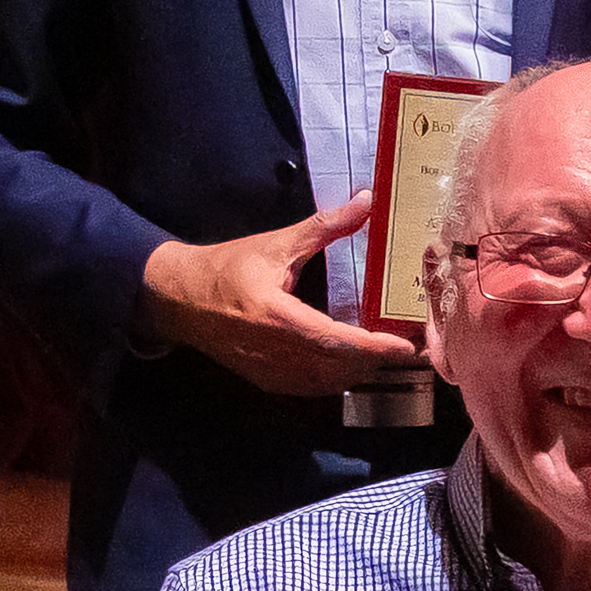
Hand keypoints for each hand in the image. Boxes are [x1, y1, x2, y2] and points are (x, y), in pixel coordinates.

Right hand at [139, 192, 428, 397]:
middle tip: (412, 345)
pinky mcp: (266, 381)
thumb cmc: (227, 268)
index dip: (374, 347)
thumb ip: (324, 227)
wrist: (178, 299)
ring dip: (361, 371)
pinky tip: (355, 363)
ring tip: (390, 353)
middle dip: (377, 359)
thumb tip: (366, 201)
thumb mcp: (275, 243)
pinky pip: (312, 388)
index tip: (407, 345)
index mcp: (275, 317)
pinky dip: (338, 378)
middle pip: (338, 367)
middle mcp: (273, 351)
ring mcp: (269, 372)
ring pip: (328, 382)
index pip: (335, 341)